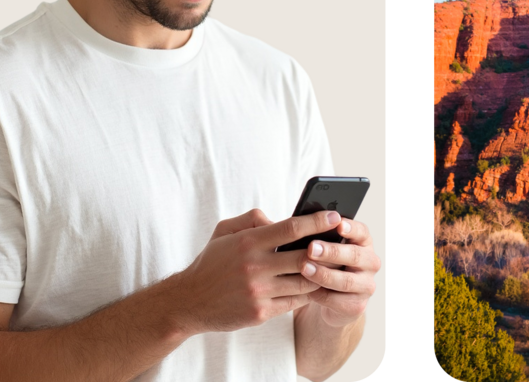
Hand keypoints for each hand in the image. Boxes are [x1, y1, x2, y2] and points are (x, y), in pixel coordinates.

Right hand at [218, 209, 378, 327]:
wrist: (188, 301)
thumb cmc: (212, 263)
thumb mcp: (224, 232)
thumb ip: (252, 219)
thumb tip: (279, 218)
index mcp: (248, 242)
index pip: (291, 228)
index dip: (317, 221)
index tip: (334, 216)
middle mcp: (254, 266)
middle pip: (305, 256)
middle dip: (327, 250)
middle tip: (340, 244)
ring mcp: (258, 292)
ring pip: (305, 281)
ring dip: (321, 274)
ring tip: (331, 267)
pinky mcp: (260, 312)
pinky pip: (295, 301)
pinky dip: (307, 293)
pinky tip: (313, 286)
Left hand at [300, 215, 377, 326]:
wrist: (329, 298)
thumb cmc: (314, 263)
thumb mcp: (315, 244)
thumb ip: (308, 231)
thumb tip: (286, 221)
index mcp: (362, 241)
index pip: (361, 230)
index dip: (350, 227)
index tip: (336, 222)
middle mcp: (369, 261)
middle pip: (356, 254)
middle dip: (333, 250)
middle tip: (311, 248)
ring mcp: (365, 284)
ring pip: (346, 280)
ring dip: (324, 274)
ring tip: (303, 269)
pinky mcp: (356, 305)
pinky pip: (339, 301)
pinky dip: (322, 295)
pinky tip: (306, 290)